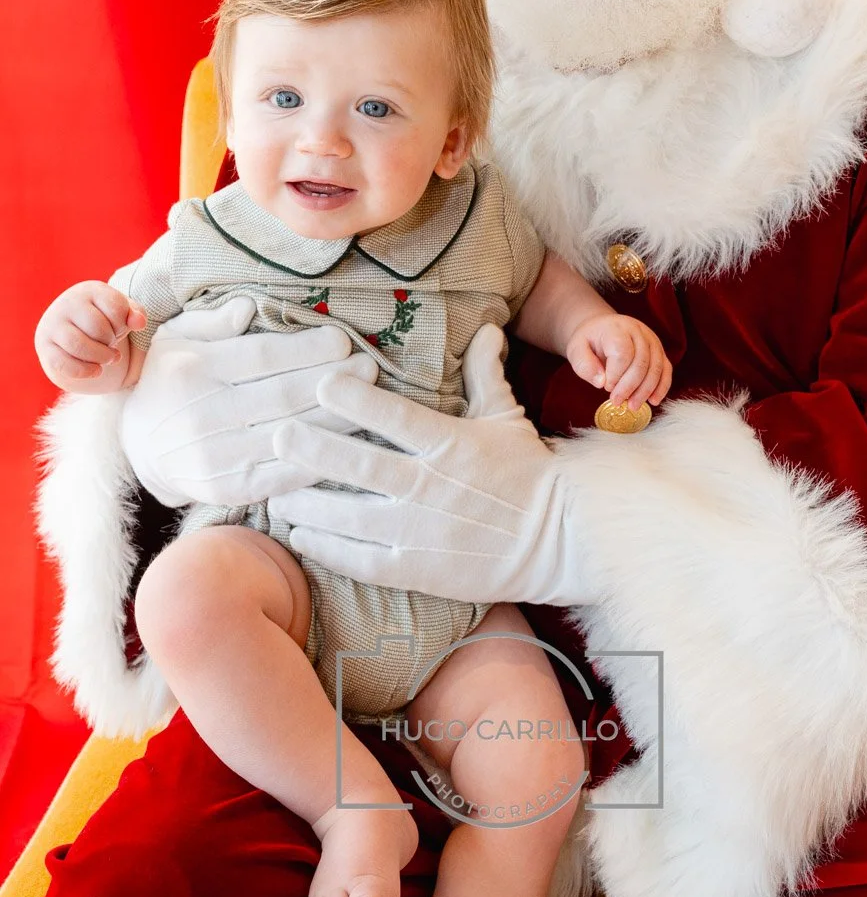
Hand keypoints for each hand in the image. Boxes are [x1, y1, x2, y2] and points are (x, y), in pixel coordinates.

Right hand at [36, 281, 145, 388]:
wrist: (70, 330)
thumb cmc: (102, 318)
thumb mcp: (120, 312)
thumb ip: (135, 314)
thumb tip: (139, 322)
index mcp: (89, 290)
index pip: (116, 307)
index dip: (124, 324)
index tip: (119, 327)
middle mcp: (67, 303)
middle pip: (98, 329)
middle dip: (111, 341)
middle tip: (111, 343)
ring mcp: (53, 325)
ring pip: (79, 346)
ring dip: (101, 357)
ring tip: (110, 358)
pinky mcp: (45, 347)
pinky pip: (65, 364)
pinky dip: (86, 371)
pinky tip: (97, 370)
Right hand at [120, 297, 378, 507]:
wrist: (140, 446)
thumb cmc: (171, 379)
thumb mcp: (179, 337)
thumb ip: (214, 320)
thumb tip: (249, 307)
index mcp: (193, 370)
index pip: (261, 356)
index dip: (307, 348)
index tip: (343, 339)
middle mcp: (201, 414)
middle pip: (282, 395)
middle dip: (333, 379)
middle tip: (369, 366)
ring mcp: (214, 456)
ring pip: (289, 434)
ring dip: (336, 419)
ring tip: (369, 400)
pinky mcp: (227, 488)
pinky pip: (282, 474)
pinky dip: (317, 458)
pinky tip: (346, 443)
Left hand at [268, 323, 592, 606]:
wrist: (561, 536)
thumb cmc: (530, 471)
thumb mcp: (507, 415)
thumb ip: (486, 371)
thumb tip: (485, 326)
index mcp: (449, 442)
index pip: (393, 415)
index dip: (354, 400)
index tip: (320, 384)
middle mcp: (430, 485)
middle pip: (358, 465)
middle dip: (311, 450)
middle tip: (275, 435)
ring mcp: (422, 530)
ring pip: (350, 516)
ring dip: (307, 504)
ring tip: (275, 492)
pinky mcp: (420, 569)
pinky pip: (363, 561)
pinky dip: (328, 549)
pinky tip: (302, 536)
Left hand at [565, 314, 671, 410]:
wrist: (602, 329)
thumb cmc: (589, 341)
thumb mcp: (576, 350)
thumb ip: (584, 366)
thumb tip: (601, 382)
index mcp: (616, 328)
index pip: (622, 352)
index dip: (616, 374)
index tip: (606, 386)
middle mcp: (638, 330)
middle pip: (641, 361)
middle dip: (630, 386)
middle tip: (618, 401)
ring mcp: (652, 340)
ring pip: (656, 367)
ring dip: (646, 390)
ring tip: (633, 406)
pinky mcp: (659, 351)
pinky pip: (666, 369)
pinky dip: (662, 386)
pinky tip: (653, 401)